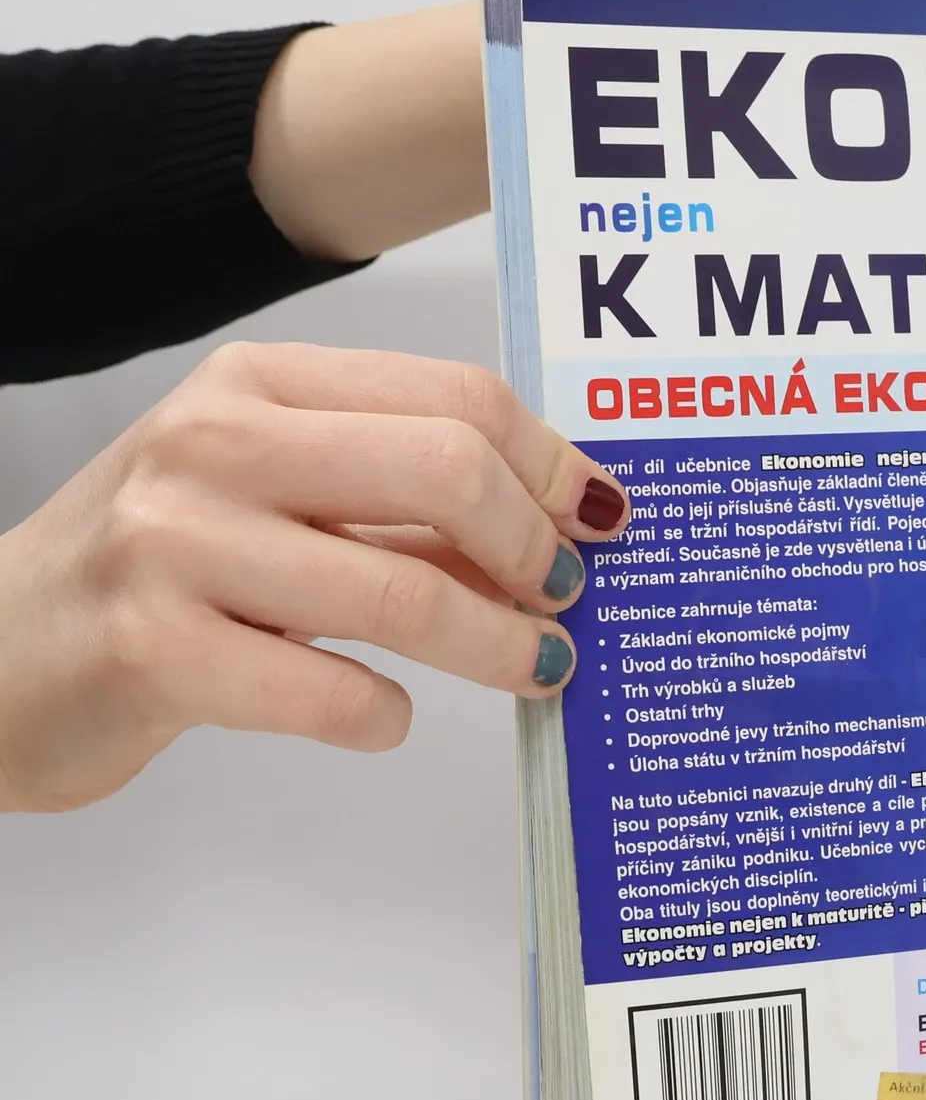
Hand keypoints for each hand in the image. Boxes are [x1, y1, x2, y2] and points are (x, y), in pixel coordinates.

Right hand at [0, 343, 629, 812]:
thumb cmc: (160, 573)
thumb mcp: (273, 497)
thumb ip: (398, 502)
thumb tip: (558, 529)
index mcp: (259, 385)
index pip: (456, 398)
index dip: (551, 467)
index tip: (596, 520)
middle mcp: (215, 443)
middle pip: (447, 471)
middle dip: (534, 547)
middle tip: (565, 602)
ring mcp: (176, 544)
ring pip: (404, 590)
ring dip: (499, 644)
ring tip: (535, 667)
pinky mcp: (155, 651)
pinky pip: (331, 690)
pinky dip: (386, 714)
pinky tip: (387, 714)